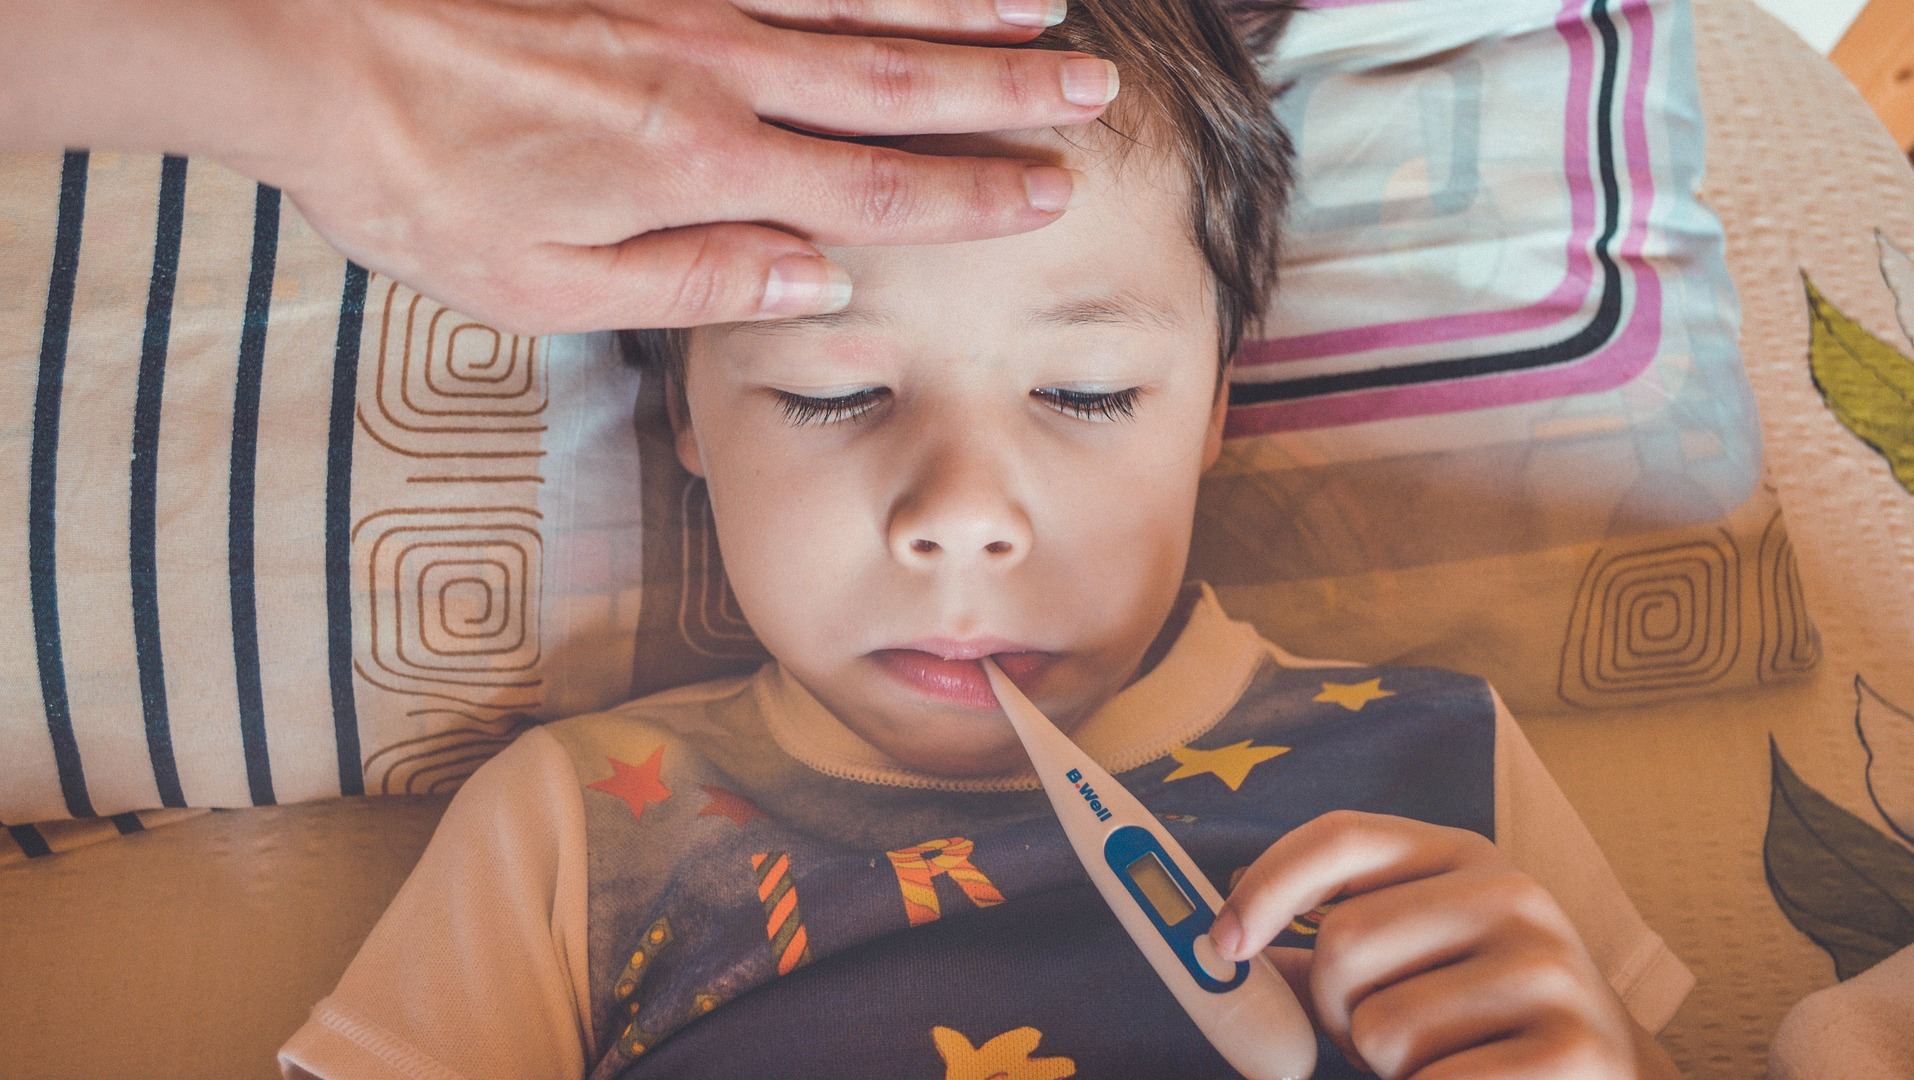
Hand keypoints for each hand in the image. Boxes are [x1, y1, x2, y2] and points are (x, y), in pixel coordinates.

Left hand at [2, 0, 1116, 331]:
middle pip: (892, 82)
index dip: (970, 195)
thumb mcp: (545, 286)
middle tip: (1093, 91)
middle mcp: (716, 73)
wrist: (314, 47)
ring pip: (853, 2)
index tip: (1048, 193)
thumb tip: (811, 286)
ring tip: (1042, 7)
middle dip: (1003, 92)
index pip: (871, 185)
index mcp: (701, 170)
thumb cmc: (420, 182)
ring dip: (955, 9)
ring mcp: (687, 4)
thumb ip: (690, 284)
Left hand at [1209, 811, 1682, 1079]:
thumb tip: (1223, 946)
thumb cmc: (1479, 1016)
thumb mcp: (1413, 956)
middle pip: (1341, 943)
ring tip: (1437, 1062)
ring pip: (1380, 1029)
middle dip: (1333, 1011)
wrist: (1608, 1073)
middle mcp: (1513, 894)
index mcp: (1464, 854)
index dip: (1266, 884)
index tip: (1223, 942)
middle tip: (1377, 1037)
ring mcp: (1549, 970)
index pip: (1341, 836)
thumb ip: (1326, 946)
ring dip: (1385, 1068)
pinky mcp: (1572, 1051)